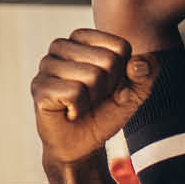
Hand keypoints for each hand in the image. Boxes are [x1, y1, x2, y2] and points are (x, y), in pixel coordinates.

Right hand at [31, 29, 156, 170]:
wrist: (82, 145)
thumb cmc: (104, 112)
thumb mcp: (134, 92)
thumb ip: (145, 73)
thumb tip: (140, 64)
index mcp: (83, 38)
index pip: (120, 47)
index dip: (122, 73)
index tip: (109, 86)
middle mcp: (61, 46)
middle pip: (108, 60)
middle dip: (109, 87)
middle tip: (93, 98)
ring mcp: (46, 65)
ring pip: (91, 76)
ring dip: (93, 99)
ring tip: (80, 104)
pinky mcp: (39, 87)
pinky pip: (73, 93)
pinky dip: (79, 109)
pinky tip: (69, 112)